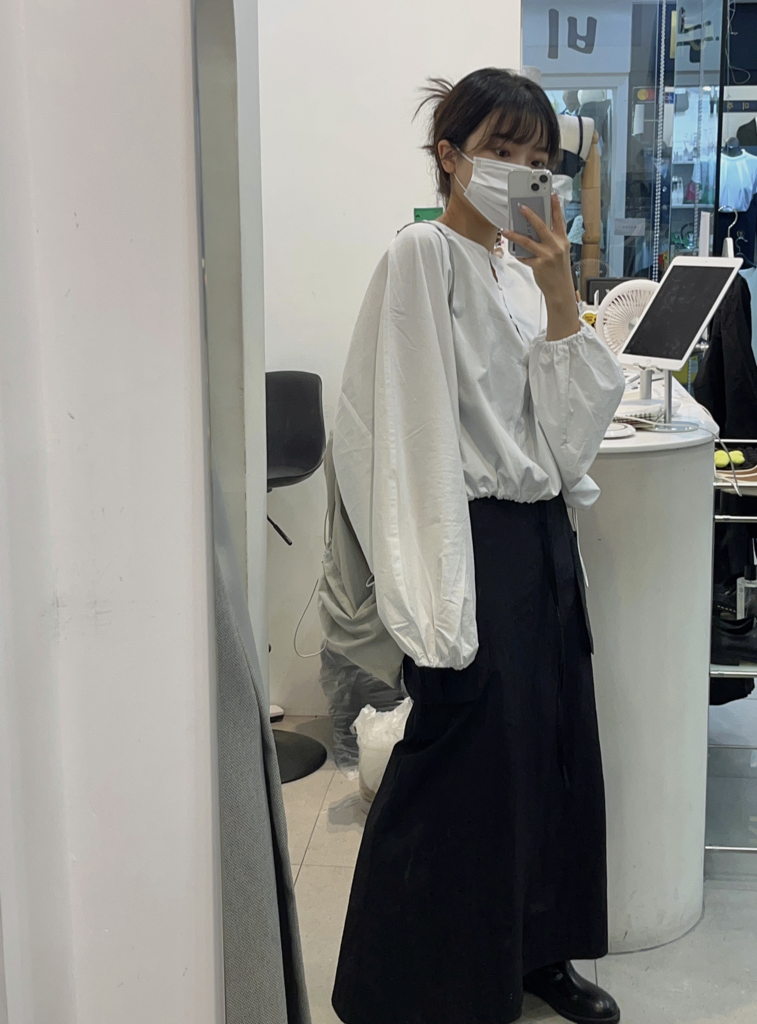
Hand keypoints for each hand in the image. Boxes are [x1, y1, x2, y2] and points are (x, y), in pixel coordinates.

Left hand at [501, 194, 579, 340]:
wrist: (560, 290)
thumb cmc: (559, 271)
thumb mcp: (560, 253)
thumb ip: (551, 241)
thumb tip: (534, 231)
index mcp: (563, 241)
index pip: (559, 220)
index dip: (556, 207)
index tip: (552, 194)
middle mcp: (556, 246)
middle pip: (541, 226)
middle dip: (530, 214)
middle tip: (521, 206)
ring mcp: (547, 255)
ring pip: (528, 241)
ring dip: (515, 234)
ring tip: (506, 230)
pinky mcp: (539, 265)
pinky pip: (524, 256)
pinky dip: (518, 254)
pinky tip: (513, 250)